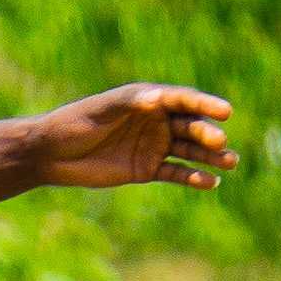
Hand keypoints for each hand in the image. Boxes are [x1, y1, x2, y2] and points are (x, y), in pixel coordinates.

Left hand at [31, 81, 237, 189]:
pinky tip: (209, 182)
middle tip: (219, 142)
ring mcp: (154, 146)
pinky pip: (176, 173)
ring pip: (190, 151)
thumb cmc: (75, 122)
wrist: (51, 153)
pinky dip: (193, 177)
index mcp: (148, 100)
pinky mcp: (147, 169)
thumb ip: (130, 103)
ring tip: (229, 162)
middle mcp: (156, 121)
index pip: (183, 100)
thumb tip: (158, 98)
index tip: (225, 111)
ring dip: (210, 157)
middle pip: (191, 126)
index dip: (204, 104)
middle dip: (207, 133)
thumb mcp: (102, 110)